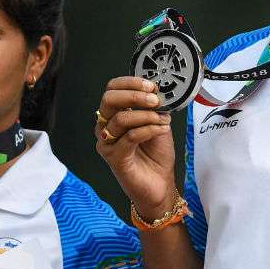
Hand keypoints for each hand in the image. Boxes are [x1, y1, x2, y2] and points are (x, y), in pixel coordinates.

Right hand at [94, 76, 178, 215]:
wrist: (160, 185)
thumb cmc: (156, 156)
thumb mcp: (158, 123)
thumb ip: (154, 108)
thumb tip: (158, 91)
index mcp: (115, 115)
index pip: (112, 90)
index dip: (130, 83)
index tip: (152, 86)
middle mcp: (106, 127)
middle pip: (109, 100)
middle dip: (134, 96)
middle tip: (155, 99)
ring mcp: (107, 143)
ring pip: (121, 119)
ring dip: (147, 116)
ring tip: (163, 120)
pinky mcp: (114, 158)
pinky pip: (130, 137)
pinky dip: (149, 130)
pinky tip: (162, 129)